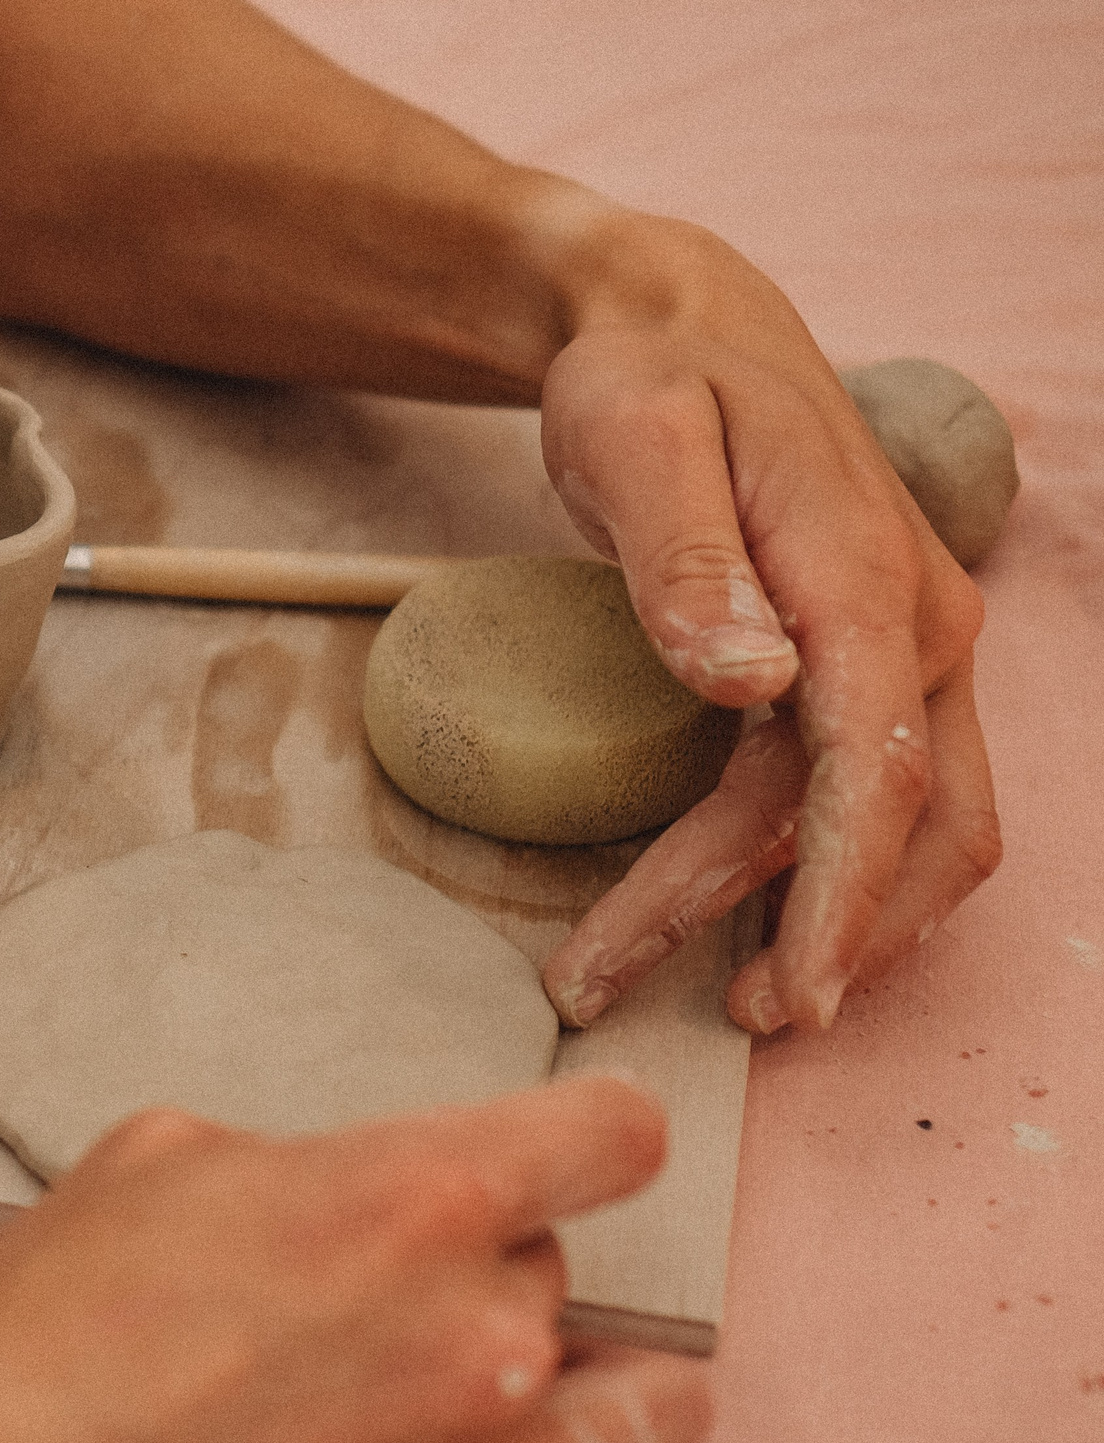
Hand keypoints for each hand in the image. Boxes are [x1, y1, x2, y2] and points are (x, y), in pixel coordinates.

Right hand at [0, 1077, 710, 1442]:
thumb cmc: (40, 1349)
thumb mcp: (148, 1169)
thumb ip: (289, 1163)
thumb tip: (329, 1185)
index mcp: (410, 1197)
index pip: (613, 1136)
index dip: (594, 1139)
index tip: (577, 1156)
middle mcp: (484, 1334)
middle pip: (569, 1277)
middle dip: (489, 1283)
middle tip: (392, 1314)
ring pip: (648, 1415)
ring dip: (585, 1398)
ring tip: (503, 1405)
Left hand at [535, 216, 999, 1033]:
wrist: (676, 324)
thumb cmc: (646, 380)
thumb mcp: (636, 444)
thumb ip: (686, 563)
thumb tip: (750, 686)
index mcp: (865, 577)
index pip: (875, 771)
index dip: (835, 894)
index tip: (789, 988)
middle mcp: (915, 623)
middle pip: (905, 821)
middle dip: (819, 929)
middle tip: (712, 1009)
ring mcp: (903, 648)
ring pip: (904, 824)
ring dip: (825, 917)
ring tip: (712, 987)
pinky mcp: (869, 665)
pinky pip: (870, 794)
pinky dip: (820, 871)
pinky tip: (743, 917)